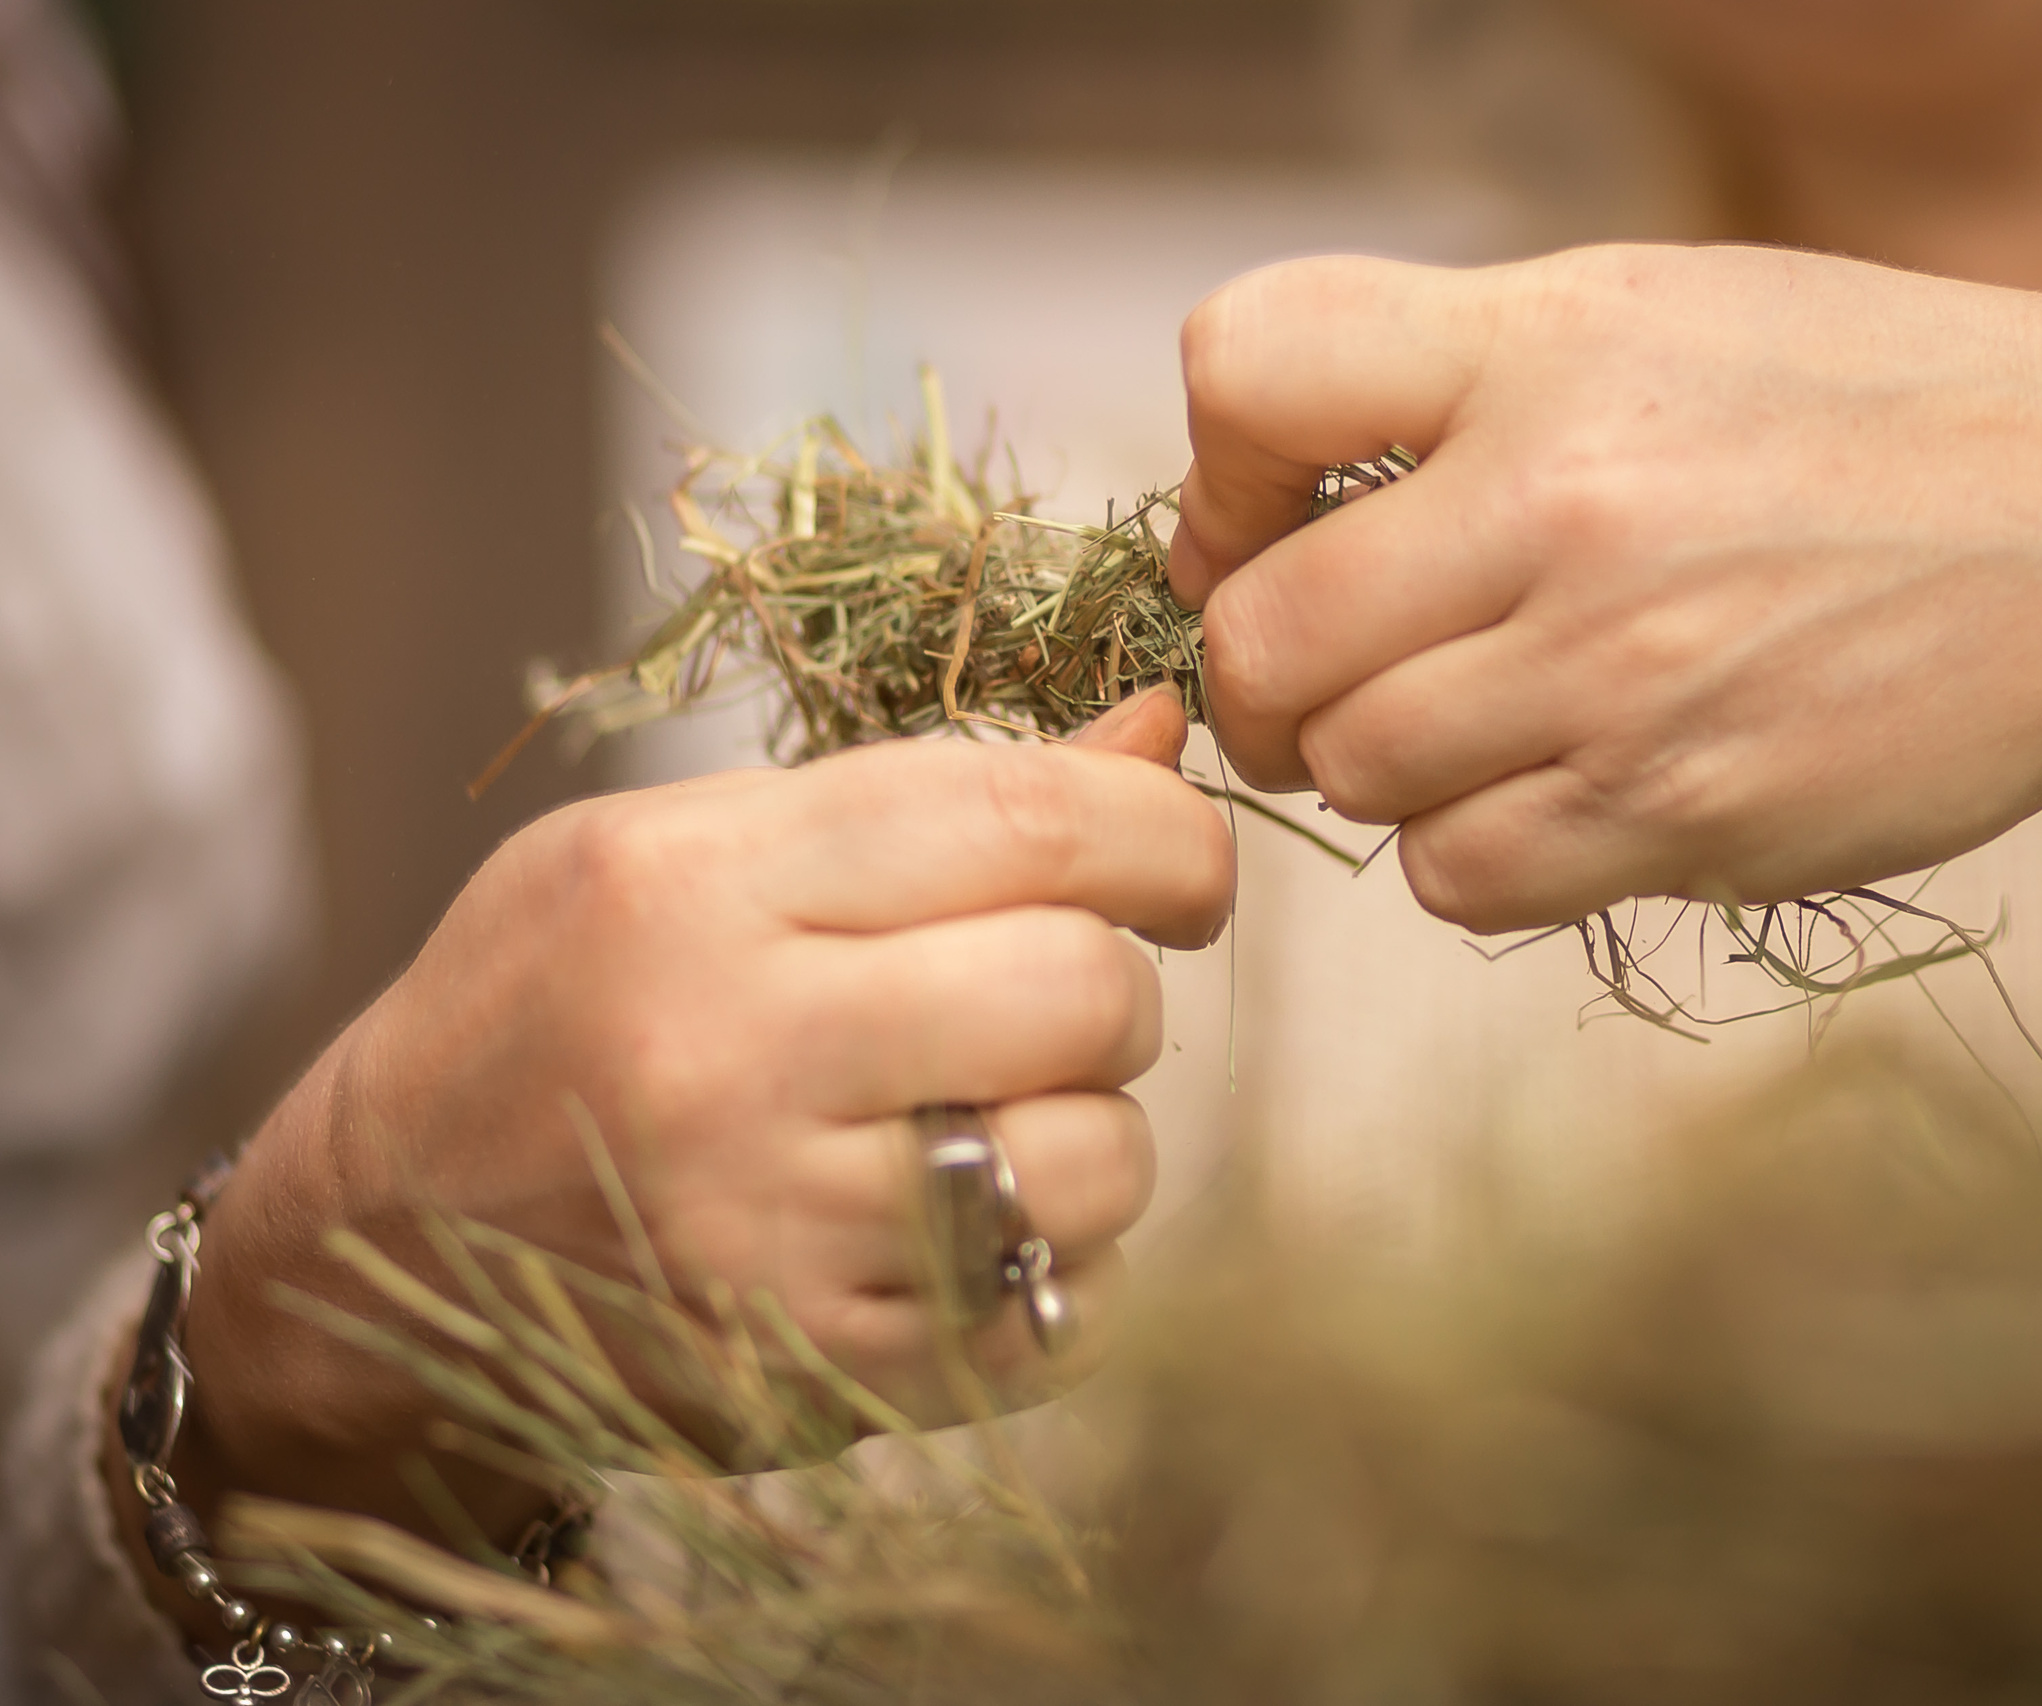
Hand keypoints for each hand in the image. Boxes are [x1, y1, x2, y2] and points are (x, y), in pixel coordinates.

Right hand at [148, 687, 1229, 1574]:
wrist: (379, 1245)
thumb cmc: (552, 1003)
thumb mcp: (685, 846)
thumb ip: (922, 798)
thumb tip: (1155, 734)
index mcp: (700, 886)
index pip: (1024, 820)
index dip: (1163, 829)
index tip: (1178, 862)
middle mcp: (733, 1056)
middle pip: (1082, 988)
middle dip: (1119, 981)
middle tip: (1061, 996)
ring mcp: (773, 1234)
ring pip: (1094, 1162)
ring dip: (1096, 1132)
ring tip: (1006, 1115)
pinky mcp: (813, 1373)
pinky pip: (1054, 1315)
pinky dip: (1058, 1267)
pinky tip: (977, 1227)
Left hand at [1169, 245, 2041, 928]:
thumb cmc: (1871, 413)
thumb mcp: (1661, 314)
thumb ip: (1450, 385)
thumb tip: (1238, 525)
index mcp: (1550, 346)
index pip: (1249, 367)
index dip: (1215, 467)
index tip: (1264, 516)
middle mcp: (1570, 502)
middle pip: (1264, 642)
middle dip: (1269, 679)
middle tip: (1338, 675)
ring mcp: (1626, 674)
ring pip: (1356, 776)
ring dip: (1385, 767)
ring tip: (1489, 721)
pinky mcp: (1685, 814)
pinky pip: (1462, 877)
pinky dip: (1476, 850)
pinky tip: (1562, 789)